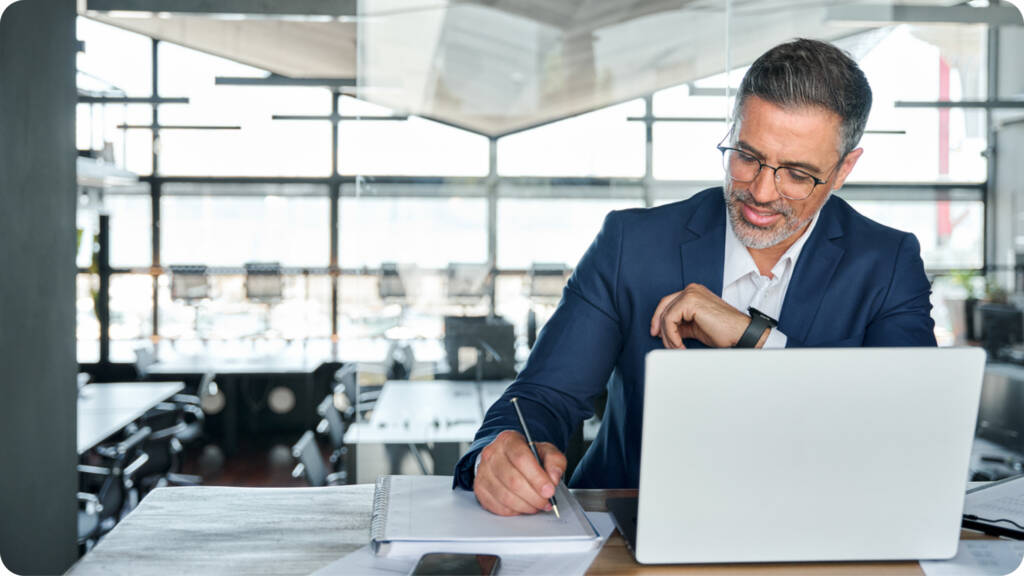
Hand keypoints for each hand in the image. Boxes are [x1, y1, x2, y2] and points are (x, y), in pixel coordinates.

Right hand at [473, 429, 566, 515]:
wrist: (507, 459)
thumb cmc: (526, 456)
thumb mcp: (545, 451)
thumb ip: (555, 461)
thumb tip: (553, 478)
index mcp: (508, 440)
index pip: (521, 459)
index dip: (537, 478)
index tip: (549, 490)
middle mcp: (492, 454)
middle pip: (513, 480)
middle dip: (534, 496)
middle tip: (546, 501)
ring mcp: (483, 472)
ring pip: (505, 496)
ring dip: (526, 505)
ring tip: (537, 504)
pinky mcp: (480, 489)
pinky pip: (498, 506)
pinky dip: (514, 511)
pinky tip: (523, 505)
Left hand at [649, 283, 764, 348]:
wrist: (740, 333)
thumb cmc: (724, 331)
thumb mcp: (695, 327)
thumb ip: (681, 325)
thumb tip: (664, 332)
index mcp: (694, 292)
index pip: (668, 303)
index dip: (660, 319)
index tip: (658, 334)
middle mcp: (692, 290)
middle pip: (664, 306)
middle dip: (659, 325)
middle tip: (661, 341)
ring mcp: (691, 293)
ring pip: (666, 315)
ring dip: (667, 335)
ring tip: (675, 347)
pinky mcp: (690, 301)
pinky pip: (670, 320)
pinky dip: (671, 335)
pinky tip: (679, 344)